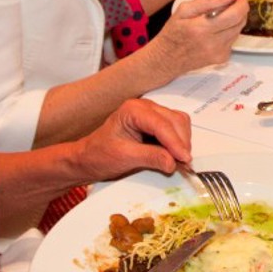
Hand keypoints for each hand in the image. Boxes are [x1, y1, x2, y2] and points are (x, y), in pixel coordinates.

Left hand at [70, 97, 192, 182]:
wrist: (88, 159)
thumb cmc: (99, 154)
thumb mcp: (124, 157)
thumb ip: (151, 157)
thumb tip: (173, 162)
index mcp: (133, 110)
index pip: (162, 124)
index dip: (175, 142)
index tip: (184, 159)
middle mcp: (145, 107)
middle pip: (175, 121)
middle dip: (181, 142)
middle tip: (184, 164)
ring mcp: (152, 115)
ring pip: (179, 124)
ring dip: (182, 142)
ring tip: (179, 161)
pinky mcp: (156, 125)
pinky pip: (175, 130)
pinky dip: (178, 143)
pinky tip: (174, 156)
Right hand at [147, 0, 245, 76]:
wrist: (167, 59)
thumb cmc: (173, 33)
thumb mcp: (184, 10)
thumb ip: (208, 1)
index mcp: (201, 28)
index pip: (233, 15)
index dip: (241, 4)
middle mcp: (212, 43)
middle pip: (240, 22)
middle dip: (240, 10)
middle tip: (232, 4)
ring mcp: (219, 53)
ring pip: (238, 31)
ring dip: (234, 21)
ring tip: (220, 18)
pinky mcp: (222, 58)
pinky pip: (233, 41)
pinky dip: (229, 32)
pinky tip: (216, 32)